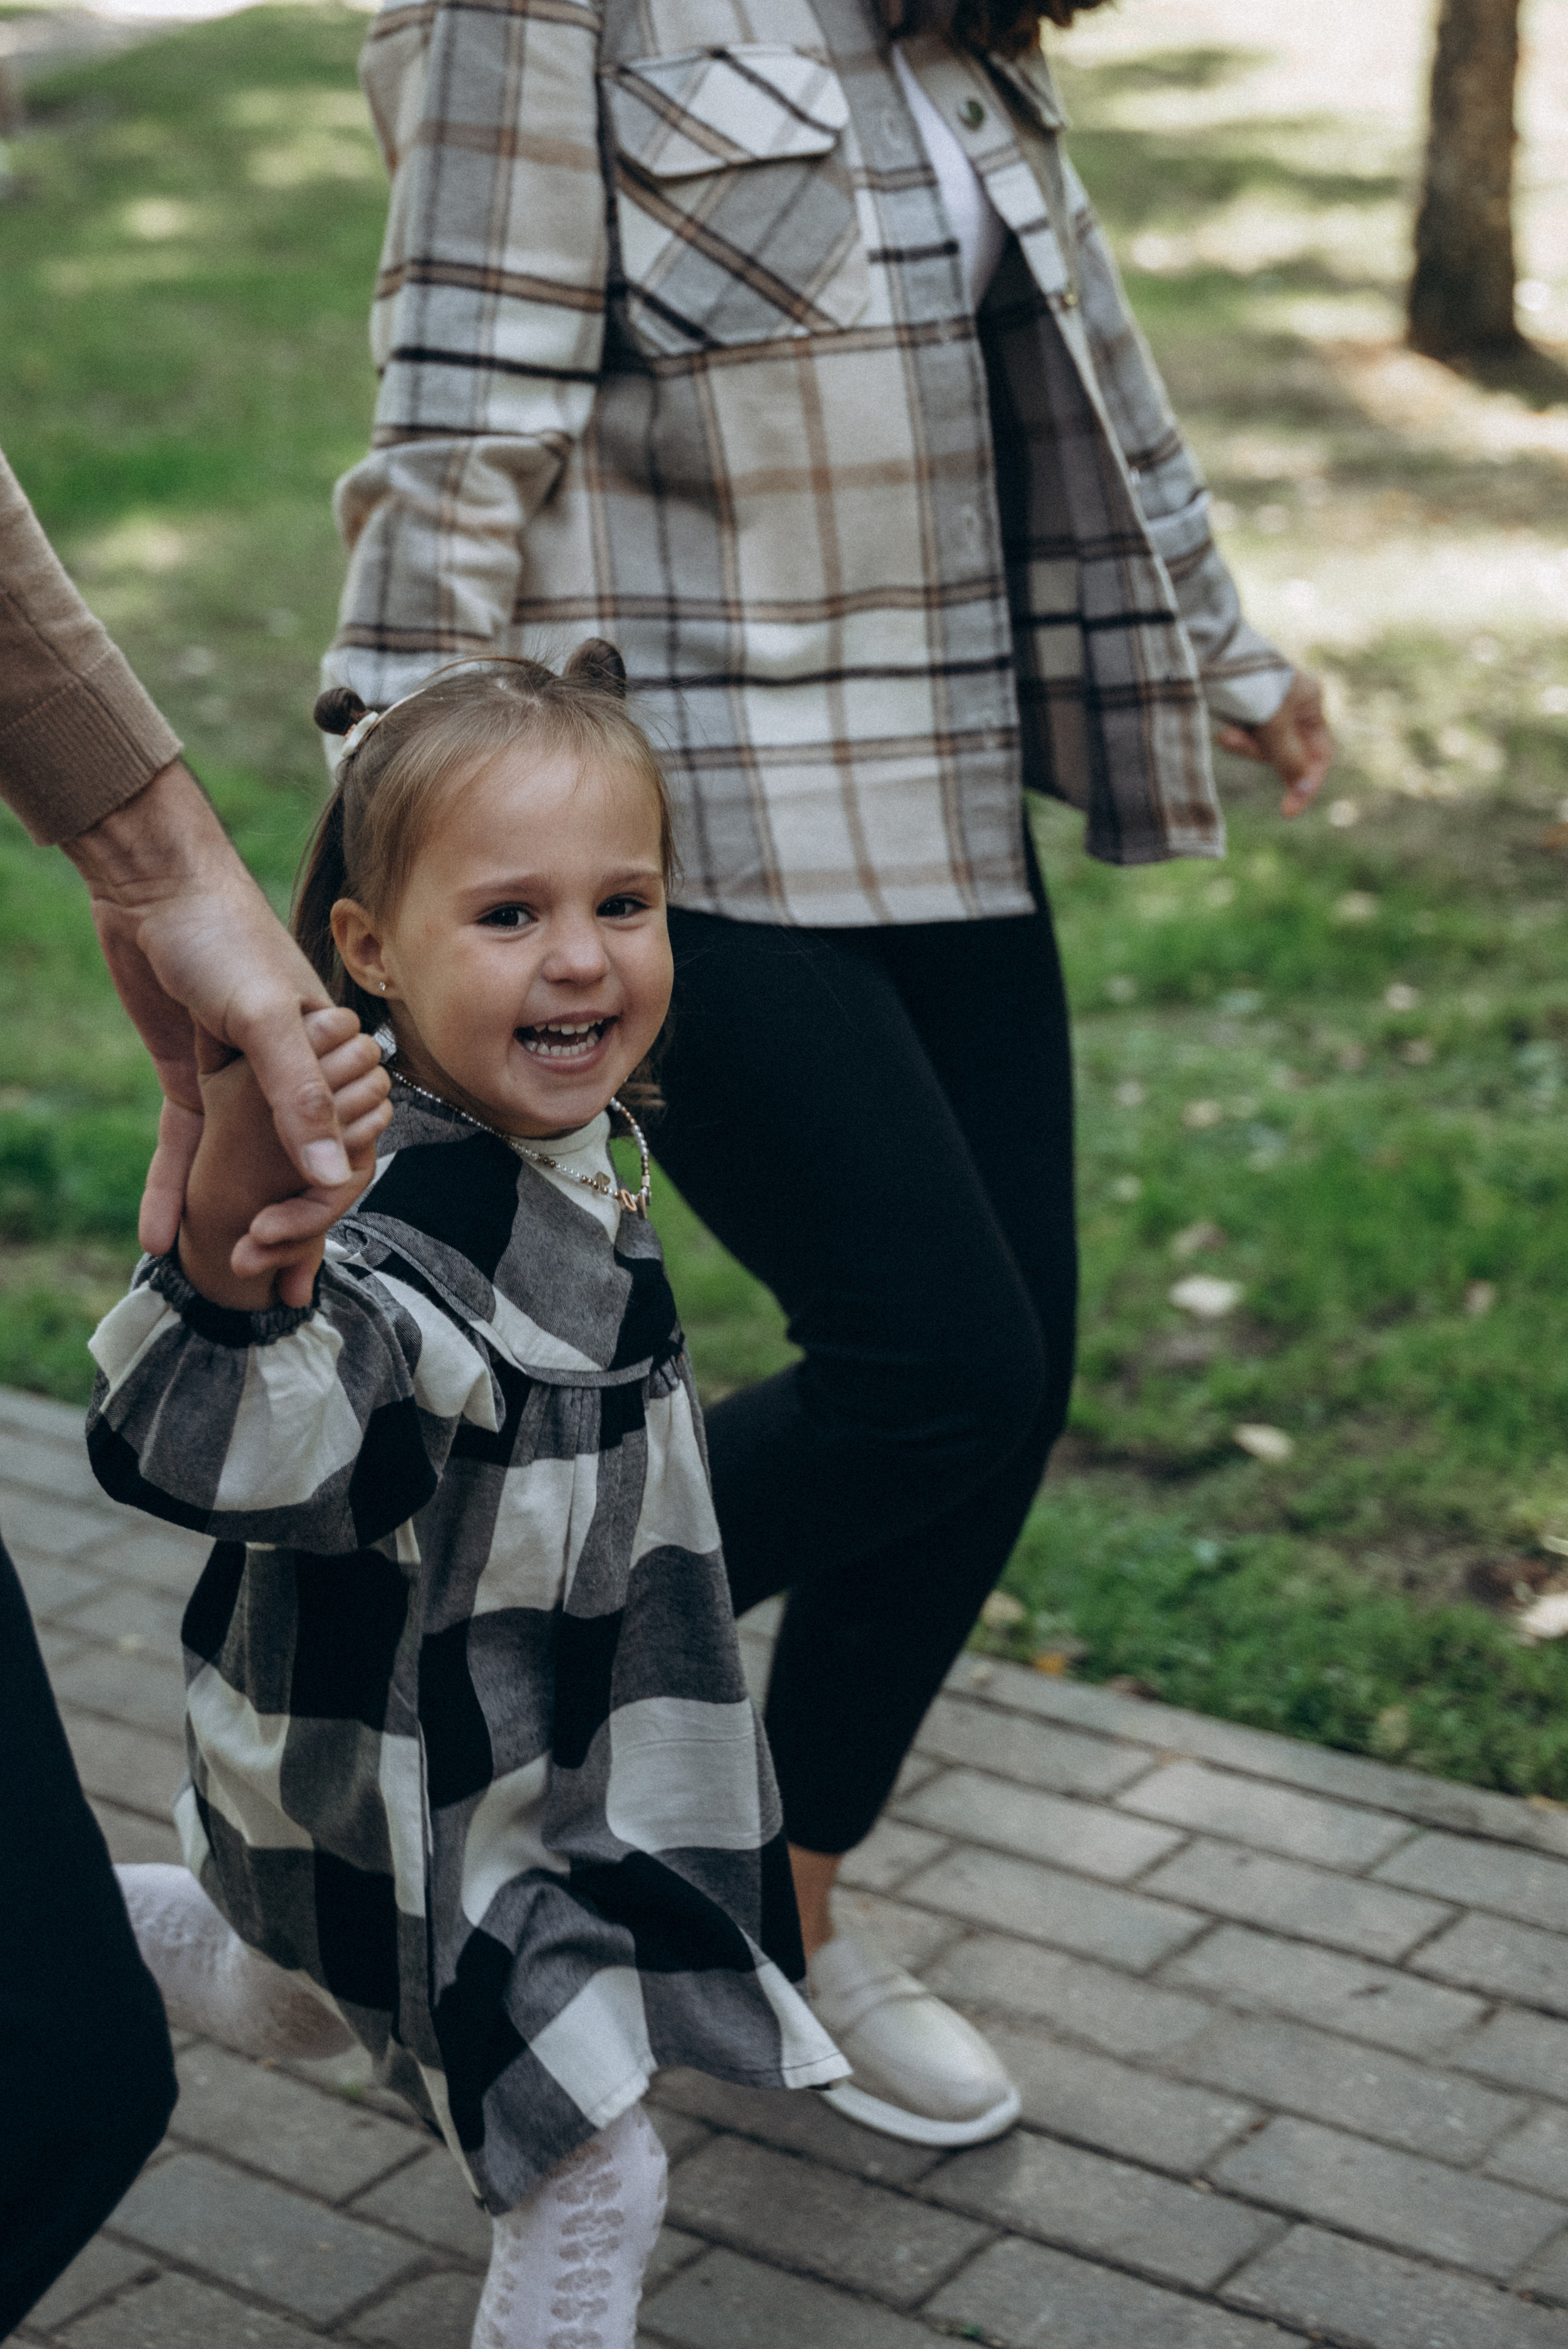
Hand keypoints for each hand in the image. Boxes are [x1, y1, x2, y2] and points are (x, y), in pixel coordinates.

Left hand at [62, 759, 356, 1269]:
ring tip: (213, 1274)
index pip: (342, 1152)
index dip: (320, 1209)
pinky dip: (170, 1187)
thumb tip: (329, 1172)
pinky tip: (156, 1236)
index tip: (291, 1256)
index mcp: (331, 1059)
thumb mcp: (266, 1016)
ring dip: (229, 1216)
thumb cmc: (221, 935)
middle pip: (296, 1168)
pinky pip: (183, 1146)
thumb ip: (299, 1097)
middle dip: (286, 1229)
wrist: (153, 887)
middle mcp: (293, 1075)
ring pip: (241, 1166)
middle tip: (269, 1284)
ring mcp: (241, 1081)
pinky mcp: (194, 1081)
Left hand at [1215, 670, 1333, 818]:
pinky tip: (1225, 730)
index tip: (1288, 811)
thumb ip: (1288, 757)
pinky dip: (1237, 739)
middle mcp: (1295, 705)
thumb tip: (1303, 788)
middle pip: (1289, 754)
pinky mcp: (1248, 710)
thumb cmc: (1247, 682)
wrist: (1208, 653)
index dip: (1306, 784)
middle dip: (1262, 755)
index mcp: (1311, 702)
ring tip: (1227, 733)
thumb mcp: (1272, 723)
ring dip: (1245, 746)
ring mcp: (1271, 708)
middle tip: (1235, 742)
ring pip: (1265, 748)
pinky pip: (1247, 738)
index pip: (1320, 756)